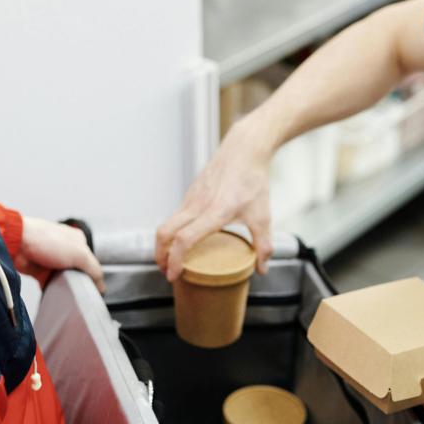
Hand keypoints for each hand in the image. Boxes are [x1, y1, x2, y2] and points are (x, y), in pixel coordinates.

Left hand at [15, 217, 104, 292]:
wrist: (17, 243)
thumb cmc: (47, 240)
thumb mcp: (79, 254)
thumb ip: (94, 270)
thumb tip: (101, 285)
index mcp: (78, 241)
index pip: (92, 263)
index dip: (94, 277)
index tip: (95, 291)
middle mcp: (66, 250)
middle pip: (78, 272)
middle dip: (79, 283)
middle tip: (81, 294)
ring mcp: (52, 260)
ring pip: (64, 279)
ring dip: (65, 287)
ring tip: (68, 296)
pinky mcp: (40, 271)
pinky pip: (50, 285)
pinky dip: (52, 291)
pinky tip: (56, 296)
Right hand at [155, 120, 274, 281]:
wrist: (244, 149)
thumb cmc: (253, 181)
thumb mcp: (263, 216)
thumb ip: (263, 245)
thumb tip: (262, 269)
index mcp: (214, 212)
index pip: (184, 239)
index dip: (174, 260)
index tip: (173, 275)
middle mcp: (197, 204)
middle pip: (164, 232)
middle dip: (159, 255)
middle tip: (166, 271)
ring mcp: (191, 197)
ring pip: (167, 222)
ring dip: (164, 243)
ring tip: (172, 259)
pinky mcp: (191, 192)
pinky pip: (175, 214)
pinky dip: (172, 230)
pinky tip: (183, 238)